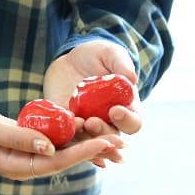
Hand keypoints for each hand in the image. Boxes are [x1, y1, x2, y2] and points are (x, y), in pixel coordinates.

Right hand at [0, 99, 122, 180]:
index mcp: (17, 167)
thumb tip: (49, 147)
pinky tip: (82, 121)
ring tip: (108, 131)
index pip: (56, 163)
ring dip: (83, 140)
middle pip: (64, 159)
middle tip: (117, 140)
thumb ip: (18, 137)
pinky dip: (67, 130)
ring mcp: (26, 153)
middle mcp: (25, 164)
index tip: (102, 142)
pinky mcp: (26, 140)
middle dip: (90, 149)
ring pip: (61, 149)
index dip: (81, 153)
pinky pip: (51, 138)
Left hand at [43, 41, 142, 157]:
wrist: (69, 61)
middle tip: (92, 122)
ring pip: (88, 141)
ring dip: (83, 138)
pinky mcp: (68, 125)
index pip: (133, 122)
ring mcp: (88, 125)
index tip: (115, 110)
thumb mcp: (109, 53)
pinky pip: (67, 136)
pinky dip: (65, 137)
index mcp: (126, 107)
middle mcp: (109, 122)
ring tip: (76, 124)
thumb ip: (120, 62)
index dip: (127, 120)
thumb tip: (131, 78)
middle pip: (111, 137)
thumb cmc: (96, 56)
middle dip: (102, 133)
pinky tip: (61, 134)